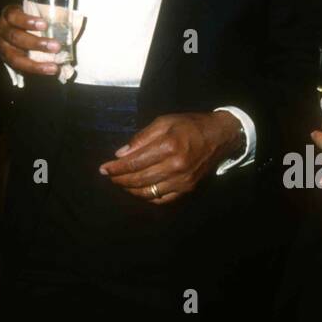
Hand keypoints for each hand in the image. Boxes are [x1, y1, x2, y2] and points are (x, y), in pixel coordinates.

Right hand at [0, 4, 61, 76]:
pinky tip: (50, 70)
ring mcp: (3, 48)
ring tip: (54, 66)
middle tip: (56, 46)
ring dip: (36, 64)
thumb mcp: (35, 12)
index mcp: (8, 15)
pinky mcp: (8, 61)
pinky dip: (36, 70)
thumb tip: (72, 18)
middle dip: (36, 43)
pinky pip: (20, 69)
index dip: (27, 21)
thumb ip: (46, 14)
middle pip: (15, 37)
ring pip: (15, 58)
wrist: (20, 29)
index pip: (12, 16)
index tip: (44, 24)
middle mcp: (1, 31)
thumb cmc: (32, 18)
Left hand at [98, 111, 242, 204]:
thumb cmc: (189, 125)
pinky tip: (139, 190)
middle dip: (120, 179)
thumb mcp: (164, 122)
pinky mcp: (187, 188)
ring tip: (121, 182)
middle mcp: (175, 166)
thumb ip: (141, 138)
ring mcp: (182, 180)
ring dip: (131, 189)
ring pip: (149, 192)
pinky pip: (162, 199)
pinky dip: (147, 197)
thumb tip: (120, 154)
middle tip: (109, 176)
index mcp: (168, 146)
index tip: (103, 169)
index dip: (116, 168)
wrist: (219, 136)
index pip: (135, 163)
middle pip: (139, 179)